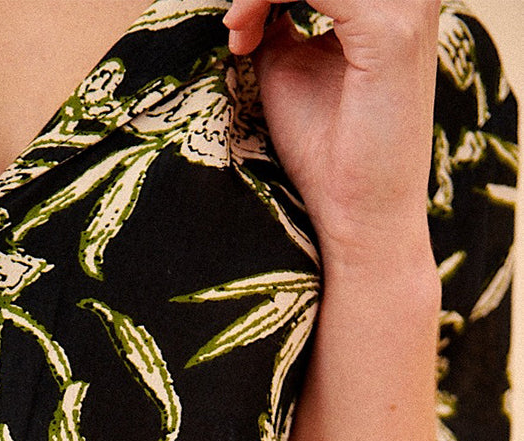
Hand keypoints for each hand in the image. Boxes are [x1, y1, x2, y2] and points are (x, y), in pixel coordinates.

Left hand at [222, 0, 440, 263]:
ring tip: (238, 30)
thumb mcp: (287, 66)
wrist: (361, 216)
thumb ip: (275, 17)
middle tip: (236, 24)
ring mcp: (406, 6)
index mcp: (389, 0)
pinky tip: (243, 37)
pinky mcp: (389, 32)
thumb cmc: (326, 153)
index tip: (237, 24)